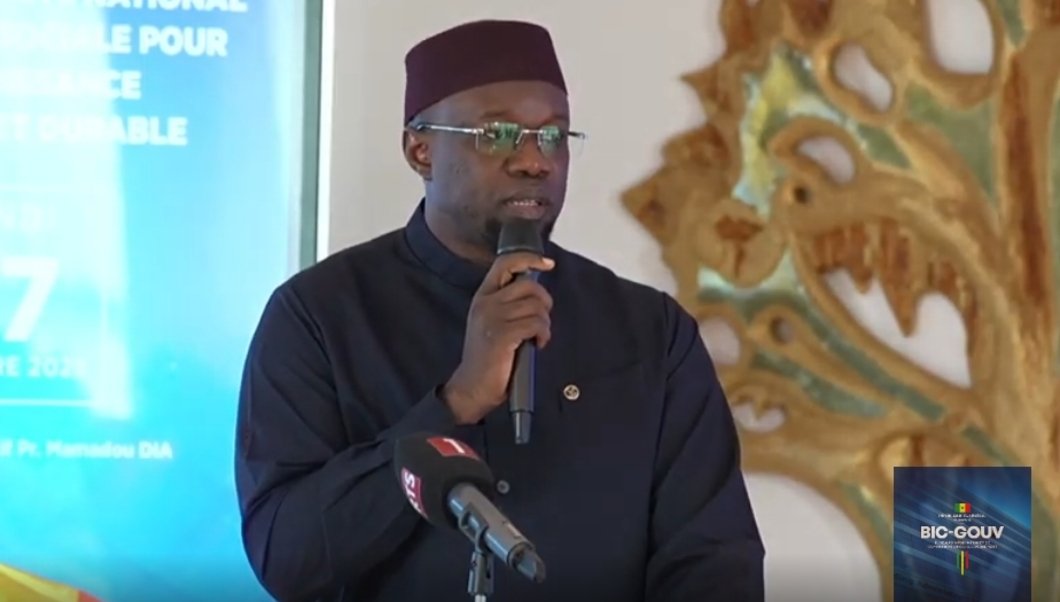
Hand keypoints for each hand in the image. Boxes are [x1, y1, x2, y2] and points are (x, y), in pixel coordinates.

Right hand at [443, 252, 554, 424]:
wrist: (472, 387)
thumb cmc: (488, 357)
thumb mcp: (492, 322)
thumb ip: (508, 303)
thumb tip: (537, 291)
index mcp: (483, 296)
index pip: (505, 263)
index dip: (529, 258)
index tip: (547, 264)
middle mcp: (486, 302)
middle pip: (529, 285)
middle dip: (544, 302)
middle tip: (541, 320)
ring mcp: (492, 318)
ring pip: (536, 307)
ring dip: (544, 323)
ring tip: (537, 337)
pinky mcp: (502, 335)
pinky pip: (535, 324)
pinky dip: (543, 334)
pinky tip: (537, 344)